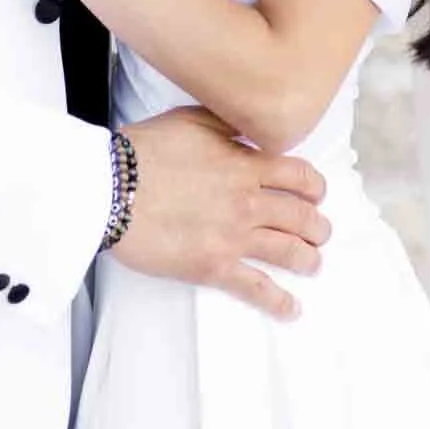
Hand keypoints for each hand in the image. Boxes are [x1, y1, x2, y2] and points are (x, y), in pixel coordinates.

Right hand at [114, 105, 330, 321]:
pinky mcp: (213, 266)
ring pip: (289, 251)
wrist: (110, 186)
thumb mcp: (191, 119)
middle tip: (319, 232)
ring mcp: (233, 237)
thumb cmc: (144, 151)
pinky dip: (279, 302)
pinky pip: (256, 288)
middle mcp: (247, 202)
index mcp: (244, 165)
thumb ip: (228, 123)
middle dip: (317, 226)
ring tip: (312, 263)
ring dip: (308, 259)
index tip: (316, 194)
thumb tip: (251, 128)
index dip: (315, 187)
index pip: (299, 176)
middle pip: (302, 217)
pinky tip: (292, 309)